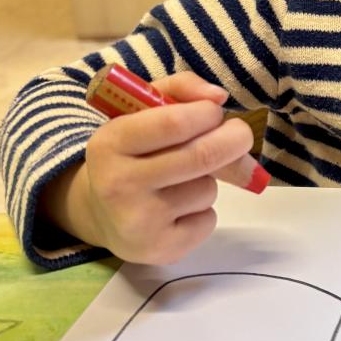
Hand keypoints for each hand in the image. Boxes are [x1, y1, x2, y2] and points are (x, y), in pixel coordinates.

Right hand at [47, 73, 253, 265]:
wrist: (101, 214)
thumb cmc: (131, 153)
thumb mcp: (141, 112)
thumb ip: (180, 90)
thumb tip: (218, 96)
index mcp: (110, 143)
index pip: (174, 123)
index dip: (206, 114)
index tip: (214, 112)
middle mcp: (118, 184)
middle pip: (202, 157)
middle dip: (234, 140)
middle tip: (240, 134)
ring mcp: (138, 222)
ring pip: (207, 189)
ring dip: (210, 180)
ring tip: (182, 181)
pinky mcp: (160, 250)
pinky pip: (208, 220)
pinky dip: (204, 211)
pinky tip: (178, 210)